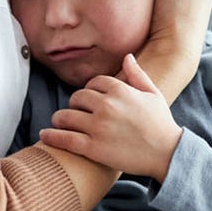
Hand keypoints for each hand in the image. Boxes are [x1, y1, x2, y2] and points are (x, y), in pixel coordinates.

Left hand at [39, 55, 182, 180]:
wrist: (167, 154)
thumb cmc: (161, 123)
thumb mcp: (153, 94)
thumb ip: (137, 74)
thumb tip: (126, 56)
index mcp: (119, 90)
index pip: (93, 83)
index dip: (90, 90)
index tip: (89, 99)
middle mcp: (106, 105)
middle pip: (76, 98)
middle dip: (74, 104)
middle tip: (74, 112)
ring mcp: (98, 126)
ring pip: (65, 116)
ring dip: (60, 119)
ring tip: (58, 123)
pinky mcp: (93, 147)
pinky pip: (65, 138)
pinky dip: (51, 136)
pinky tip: (44, 136)